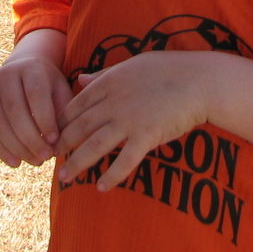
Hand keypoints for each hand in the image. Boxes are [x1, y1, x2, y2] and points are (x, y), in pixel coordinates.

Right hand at [0, 53, 73, 166]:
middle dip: (31, 138)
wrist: (23, 69)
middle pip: (15, 110)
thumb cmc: (48, 86)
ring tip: (35, 162)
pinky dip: (1, 149)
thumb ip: (63, 112)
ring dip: (17, 147)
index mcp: (31, 68)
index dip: (45, 119)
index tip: (55, 141)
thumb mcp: (60, 91)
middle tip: (46, 157)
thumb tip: (59, 144)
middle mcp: (6, 74)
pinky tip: (16, 162)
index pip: (36, 94)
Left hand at [57, 52, 208, 189]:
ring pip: (95, 146)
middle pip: (80, 127)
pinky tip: (101, 187)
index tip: (53, 134)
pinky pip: (125, 161)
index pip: (76, 105)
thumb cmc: (169, 70)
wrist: (200, 81)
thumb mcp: (131, 64)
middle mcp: (114, 102)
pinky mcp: (147, 136)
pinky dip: (112, 175)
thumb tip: (81, 80)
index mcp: (109, 83)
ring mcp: (130, 120)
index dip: (61, 122)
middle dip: (63, 145)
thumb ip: (104, 74)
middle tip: (52, 159)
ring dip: (78, 164)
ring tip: (66, 178)